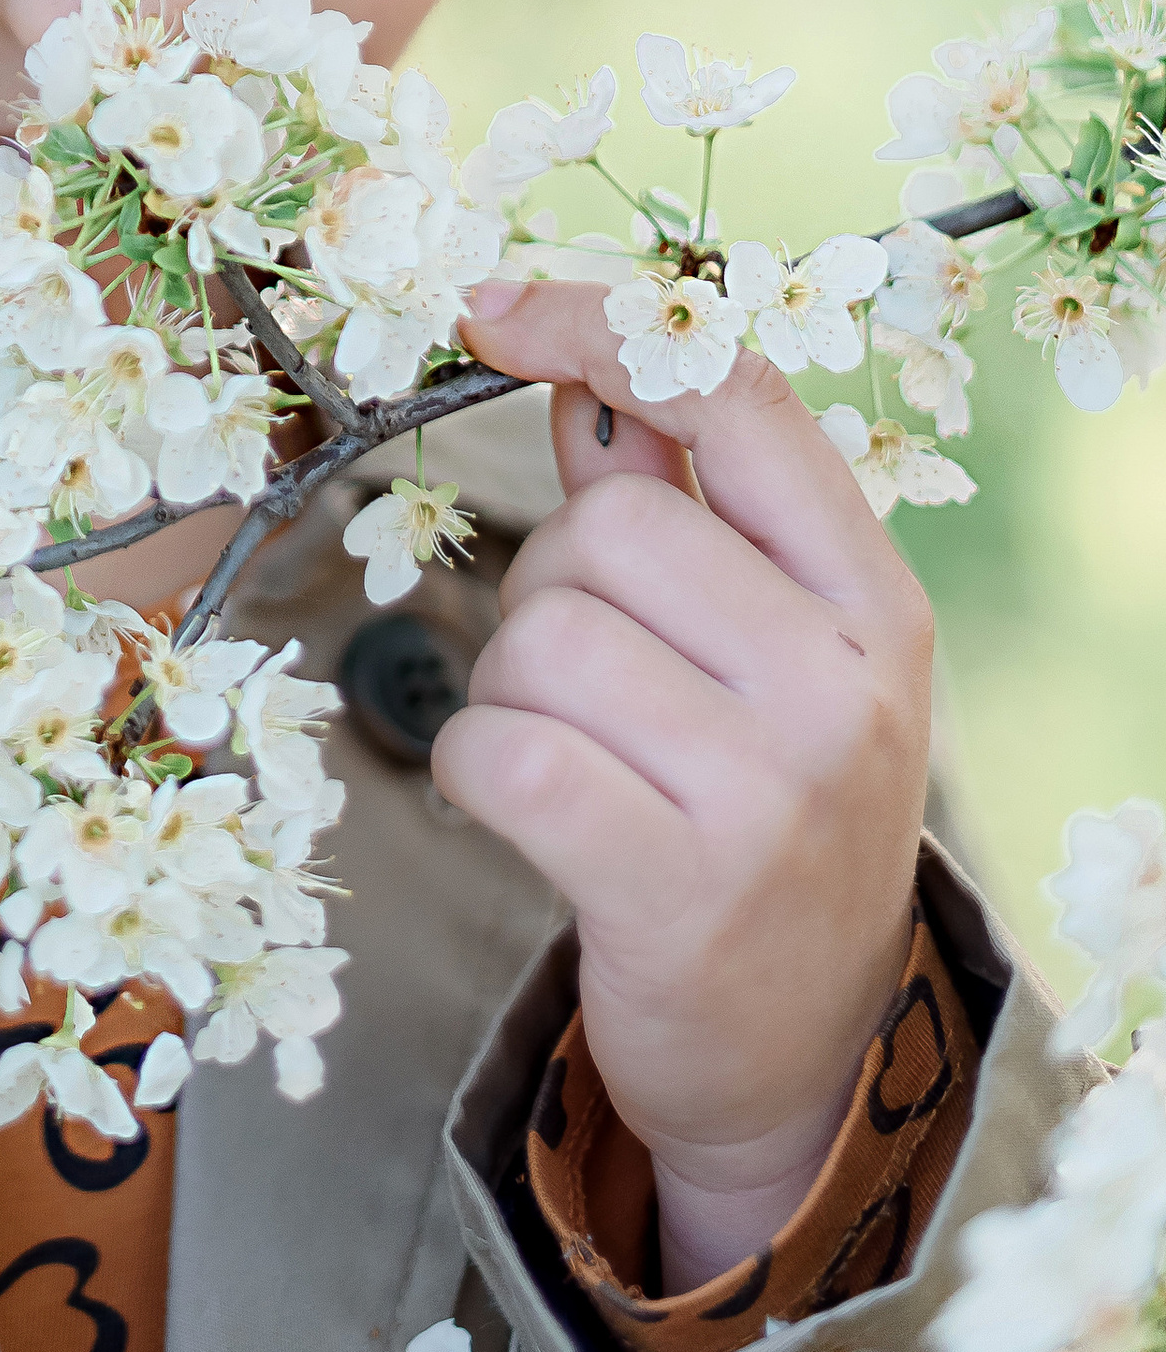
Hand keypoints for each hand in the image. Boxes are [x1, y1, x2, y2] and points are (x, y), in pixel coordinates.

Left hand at [430, 273, 933, 1291]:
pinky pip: (500, 751)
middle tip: (589, 688)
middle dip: (549, 597)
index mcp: (874, 599)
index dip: (600, 327)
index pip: (738, 400)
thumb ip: (678, 503)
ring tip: (576, 759)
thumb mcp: (763, 649)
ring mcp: (774, 792)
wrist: (798, 1047)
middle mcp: (845, 686)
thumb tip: (579, 363)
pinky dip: (476, 769)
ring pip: (538, 641)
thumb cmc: (757, 810)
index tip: (488, 304)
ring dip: (510, 694)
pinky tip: (530, 812)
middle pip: (605, 534)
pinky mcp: (679, 889)